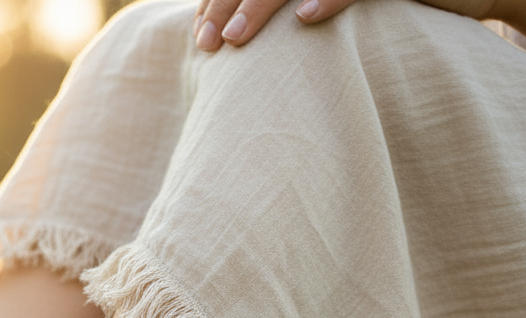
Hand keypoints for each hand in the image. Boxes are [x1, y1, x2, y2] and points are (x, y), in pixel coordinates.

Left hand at [192, 0, 524, 53]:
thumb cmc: (385, 14)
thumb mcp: (327, 9)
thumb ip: (288, 13)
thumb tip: (233, 43)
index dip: (220, 1)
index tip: (201, 40)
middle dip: (229, 3)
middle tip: (210, 44)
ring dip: (263, 2)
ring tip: (239, 39)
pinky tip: (304, 21)